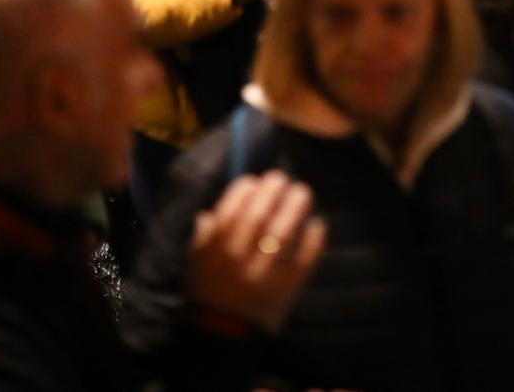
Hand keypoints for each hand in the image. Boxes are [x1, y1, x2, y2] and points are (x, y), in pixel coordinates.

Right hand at [187, 171, 326, 333]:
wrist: (223, 334)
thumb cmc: (208, 292)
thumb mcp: (195, 261)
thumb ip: (202, 235)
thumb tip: (210, 212)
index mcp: (214, 248)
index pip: (231, 206)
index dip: (246, 188)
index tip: (255, 181)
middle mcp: (237, 258)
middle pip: (259, 215)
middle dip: (273, 190)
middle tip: (283, 179)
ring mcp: (262, 273)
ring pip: (282, 234)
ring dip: (295, 208)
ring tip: (303, 193)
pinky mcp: (285, 288)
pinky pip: (304, 260)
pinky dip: (313, 240)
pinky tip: (317, 225)